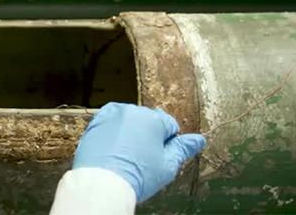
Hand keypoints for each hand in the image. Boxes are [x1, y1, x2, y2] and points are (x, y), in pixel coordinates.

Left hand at [72, 102, 205, 202]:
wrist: (102, 184)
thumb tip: (199, 140)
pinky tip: (113, 153)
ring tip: (126, 158)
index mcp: (153, 118)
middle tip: (141, 160)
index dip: (167, 144)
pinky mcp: (95, 122)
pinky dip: (113, 136)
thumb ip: (183, 149)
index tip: (157, 158)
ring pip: (129, 123)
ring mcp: (111, 115)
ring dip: (130, 135)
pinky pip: (110, 126)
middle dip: (148, 137)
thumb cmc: (137, 176)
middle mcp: (132, 111)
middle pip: (148, 122)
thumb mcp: (168, 165)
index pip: (170, 126)